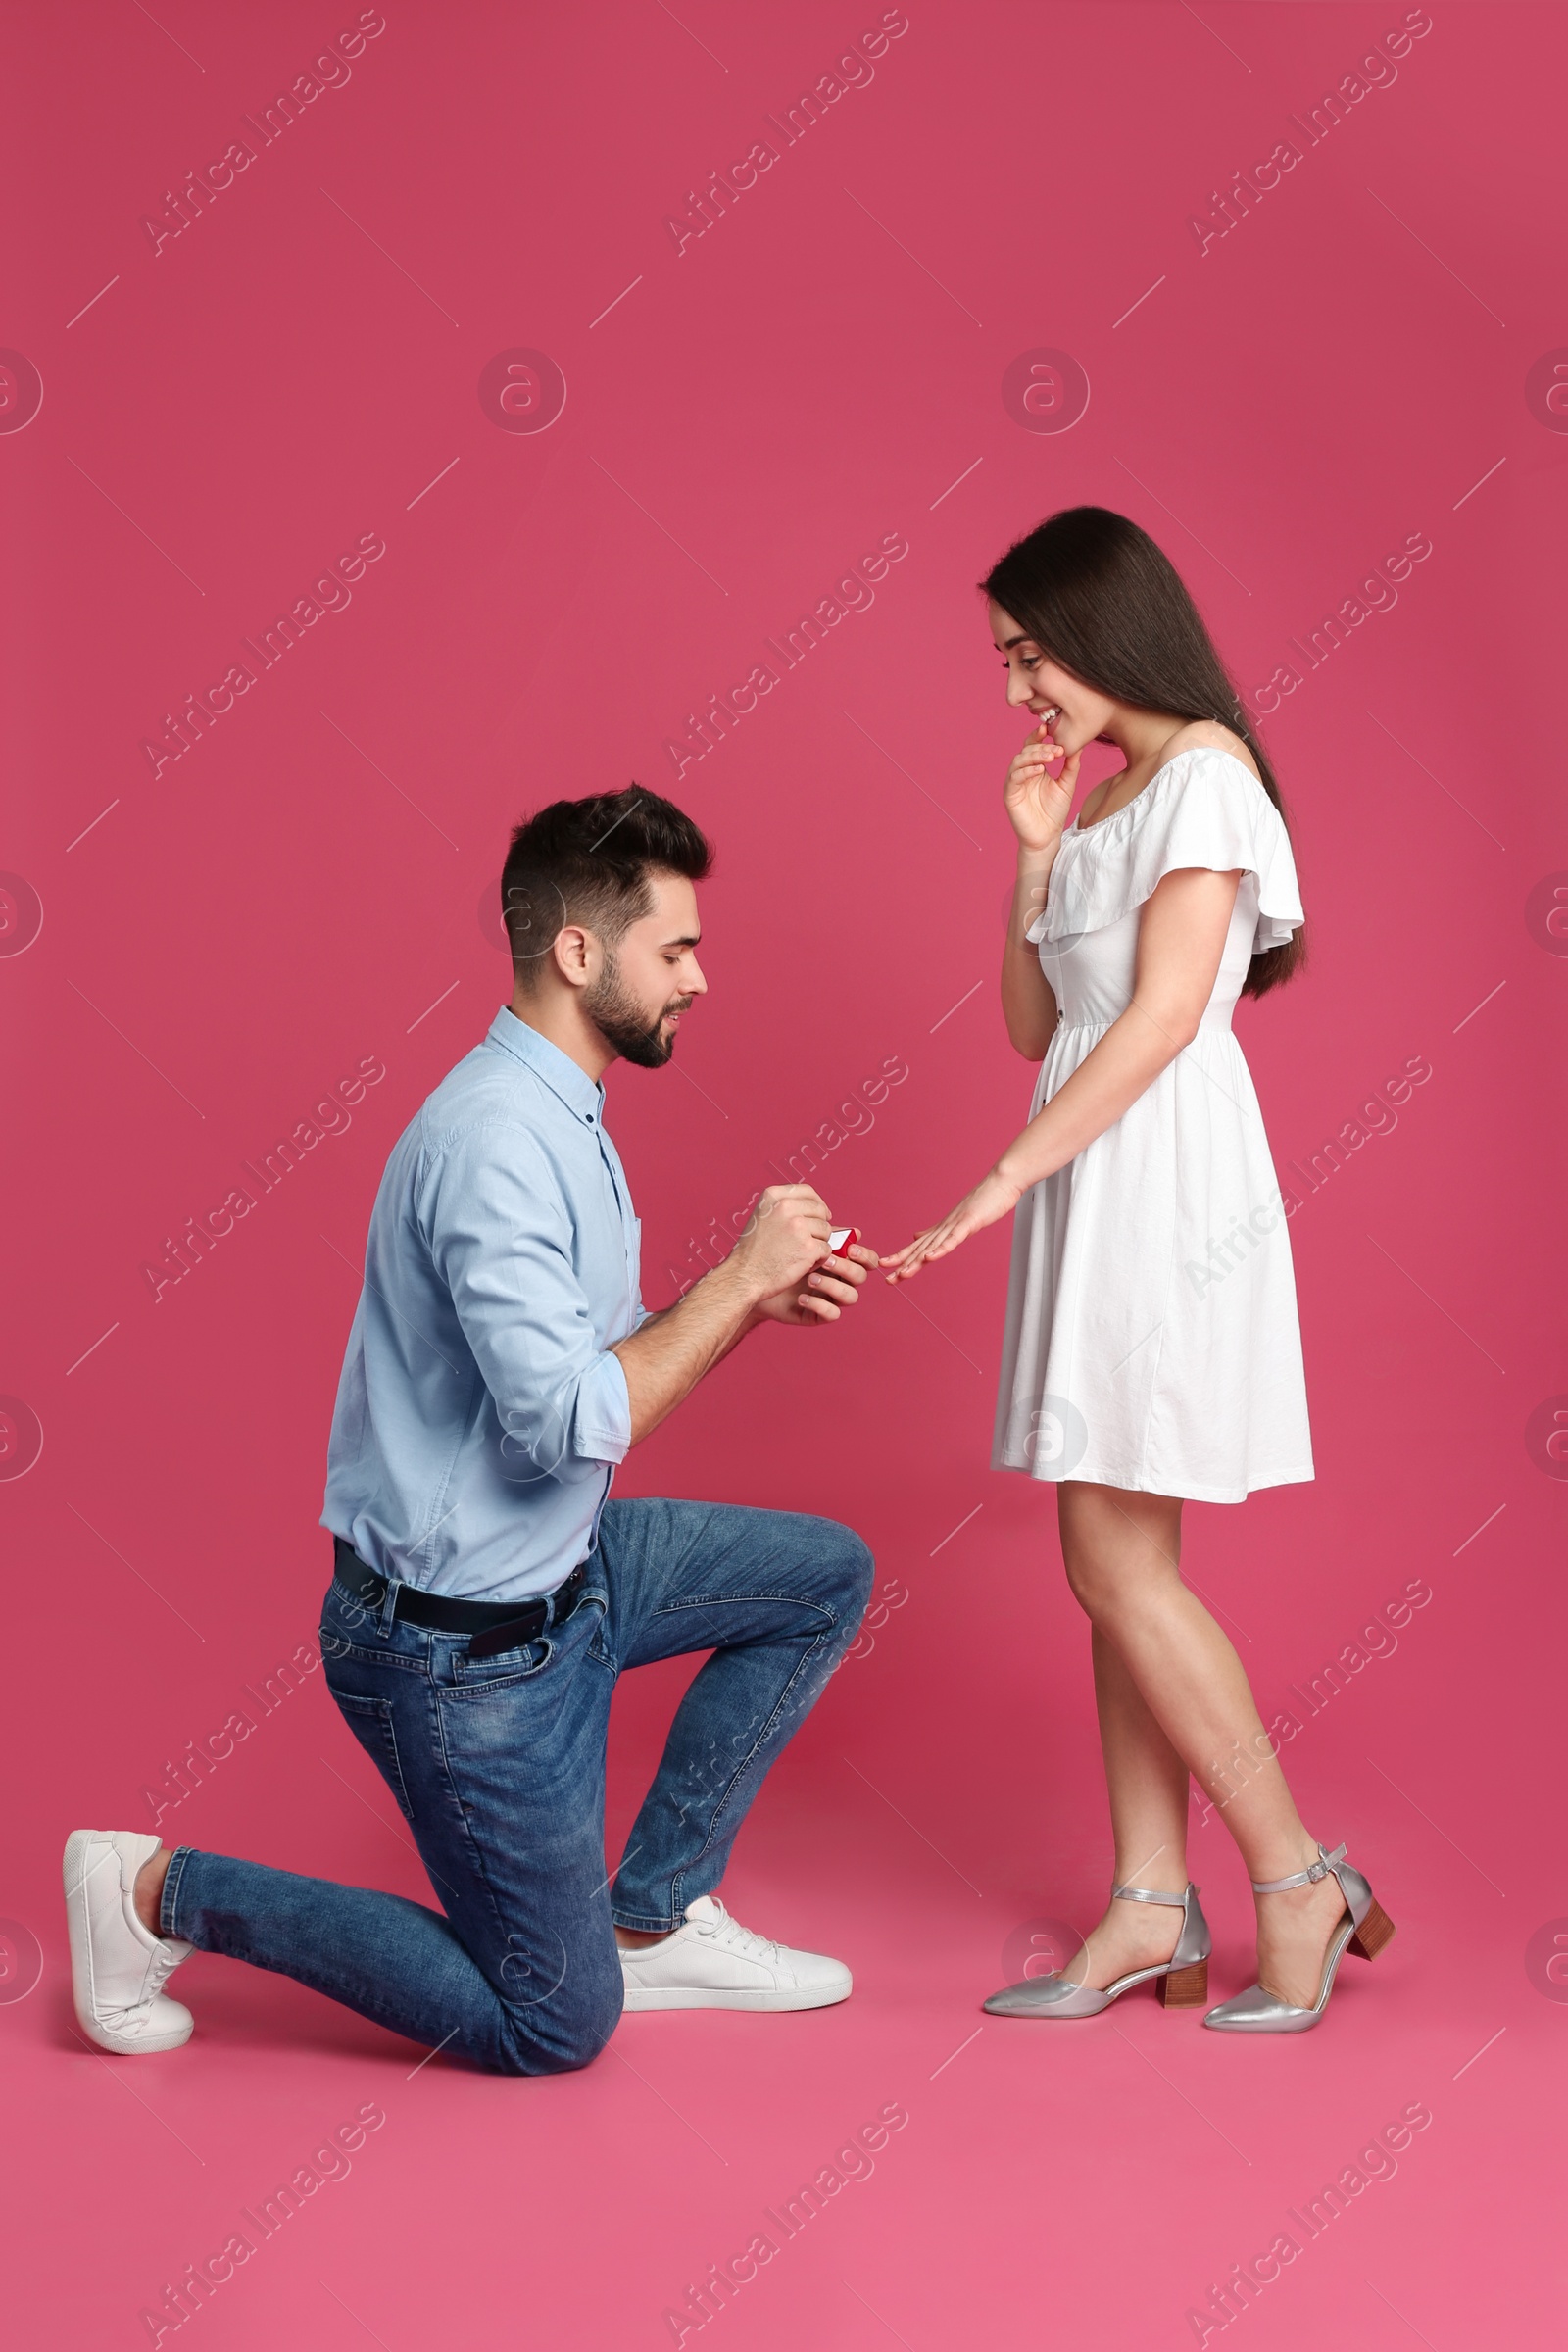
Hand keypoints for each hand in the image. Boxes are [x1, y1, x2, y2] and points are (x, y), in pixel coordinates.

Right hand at [728, 1183, 832, 1304]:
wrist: (745, 1276)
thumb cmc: (753, 1251)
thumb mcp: (762, 1216)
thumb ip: (784, 1206)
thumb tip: (815, 1206)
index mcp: (774, 1196)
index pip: (807, 1191)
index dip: (818, 1203)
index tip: (821, 1213)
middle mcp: (786, 1207)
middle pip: (820, 1210)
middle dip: (818, 1226)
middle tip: (806, 1241)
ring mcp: (799, 1227)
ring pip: (826, 1230)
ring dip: (819, 1243)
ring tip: (801, 1253)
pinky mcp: (809, 1247)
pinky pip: (827, 1249)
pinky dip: (819, 1259)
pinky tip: (804, 1264)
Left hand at [753, 1240, 877, 1327]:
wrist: (755, 1280)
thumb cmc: (780, 1258)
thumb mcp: (802, 1243)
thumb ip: (826, 1236)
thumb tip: (855, 1231)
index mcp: (840, 1261)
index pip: (866, 1260)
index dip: (865, 1255)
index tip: (850, 1248)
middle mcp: (839, 1280)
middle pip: (860, 1276)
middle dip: (846, 1267)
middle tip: (825, 1260)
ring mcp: (830, 1298)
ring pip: (851, 1296)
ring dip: (832, 1285)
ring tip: (810, 1278)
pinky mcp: (819, 1314)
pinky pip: (832, 1314)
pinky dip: (819, 1305)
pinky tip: (801, 1297)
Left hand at [879, 1169, 1021, 1283]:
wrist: (1001, 1183)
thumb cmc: (984, 1201)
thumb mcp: (958, 1220)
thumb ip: (937, 1231)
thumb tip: (916, 1237)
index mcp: (941, 1228)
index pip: (917, 1246)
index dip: (901, 1257)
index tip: (884, 1268)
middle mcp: (944, 1227)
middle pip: (920, 1249)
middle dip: (902, 1265)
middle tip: (887, 1279)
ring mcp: (955, 1224)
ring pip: (932, 1246)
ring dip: (916, 1261)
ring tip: (902, 1274)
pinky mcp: (968, 1223)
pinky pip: (953, 1239)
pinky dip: (941, 1249)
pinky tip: (929, 1258)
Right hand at [1004, 716, 1080, 852]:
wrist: (1047, 836)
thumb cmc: (1055, 811)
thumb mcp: (1067, 785)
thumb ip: (1071, 766)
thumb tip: (1078, 745)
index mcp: (1034, 768)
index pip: (1033, 746)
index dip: (1038, 736)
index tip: (1050, 729)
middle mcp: (1023, 773)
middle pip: (1026, 751)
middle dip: (1042, 747)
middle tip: (1057, 749)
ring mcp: (1015, 783)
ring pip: (1018, 761)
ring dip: (1034, 756)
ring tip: (1051, 757)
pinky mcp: (1010, 795)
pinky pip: (1014, 778)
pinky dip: (1026, 771)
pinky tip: (1039, 770)